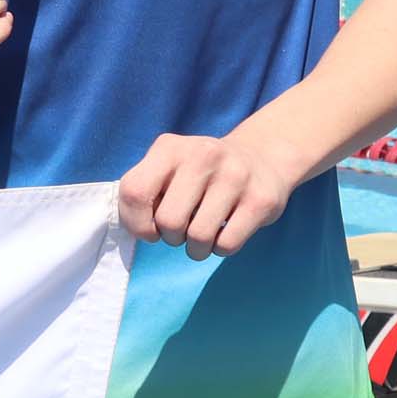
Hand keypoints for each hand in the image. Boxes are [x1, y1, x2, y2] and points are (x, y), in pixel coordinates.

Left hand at [116, 132, 297, 259]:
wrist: (262, 157)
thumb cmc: (201, 173)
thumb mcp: (167, 168)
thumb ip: (144, 190)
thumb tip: (140, 228)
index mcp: (169, 148)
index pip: (134, 192)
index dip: (136, 222)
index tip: (151, 229)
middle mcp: (203, 155)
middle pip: (168, 221)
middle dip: (171, 237)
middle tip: (182, 230)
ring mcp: (235, 176)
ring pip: (198, 237)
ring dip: (196, 248)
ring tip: (201, 235)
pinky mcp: (261, 199)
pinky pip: (227, 244)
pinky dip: (220, 249)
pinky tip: (224, 233)